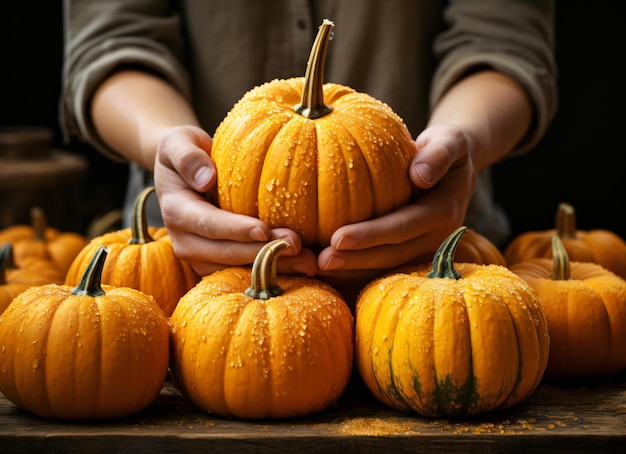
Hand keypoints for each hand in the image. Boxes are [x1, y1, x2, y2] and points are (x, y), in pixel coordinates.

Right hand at [153, 125, 317, 275]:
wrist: (182, 173)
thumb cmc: (185, 152)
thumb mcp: (178, 142)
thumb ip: (187, 156)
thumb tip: (206, 177)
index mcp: (177, 212)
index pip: (208, 224)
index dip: (236, 229)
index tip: (263, 230)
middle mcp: (185, 241)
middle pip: (226, 253)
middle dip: (263, 252)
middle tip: (297, 245)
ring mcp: (200, 257)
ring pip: (237, 269)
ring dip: (273, 266)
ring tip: (307, 259)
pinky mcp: (215, 264)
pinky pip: (244, 272)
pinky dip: (272, 269)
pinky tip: (299, 263)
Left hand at [316, 123, 475, 280]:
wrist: (456, 167)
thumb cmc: (447, 147)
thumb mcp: (450, 141)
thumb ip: (439, 154)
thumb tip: (420, 175)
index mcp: (443, 212)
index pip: (402, 227)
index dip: (370, 235)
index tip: (337, 238)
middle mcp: (436, 237)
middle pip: (392, 254)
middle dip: (355, 260)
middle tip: (322, 261)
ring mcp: (425, 248)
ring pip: (387, 265)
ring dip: (353, 269)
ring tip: (320, 267)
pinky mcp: (413, 251)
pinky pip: (385, 263)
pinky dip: (358, 267)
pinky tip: (332, 266)